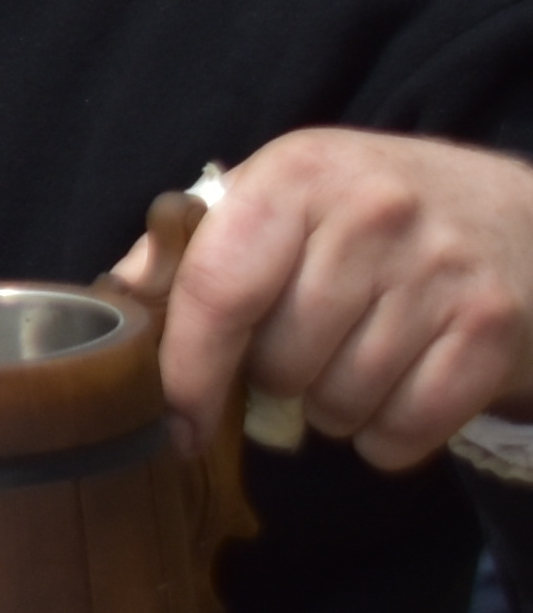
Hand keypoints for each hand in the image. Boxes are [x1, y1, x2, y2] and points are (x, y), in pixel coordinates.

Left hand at [125, 130, 532, 466]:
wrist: (523, 218)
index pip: (218, 289)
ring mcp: (440, 272)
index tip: (175, 421)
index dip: (187, 370)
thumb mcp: (286, 197)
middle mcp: (372, 214)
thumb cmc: (376, 215)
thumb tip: (120, 296)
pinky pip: (405, 429)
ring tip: (353, 364)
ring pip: (339, 403)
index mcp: (298, 176)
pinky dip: (389, 436)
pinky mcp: (491, 329)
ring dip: (334, 410)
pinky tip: (398, 392)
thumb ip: (197, 246)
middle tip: (303, 353)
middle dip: (277, 382)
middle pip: (280, 361)